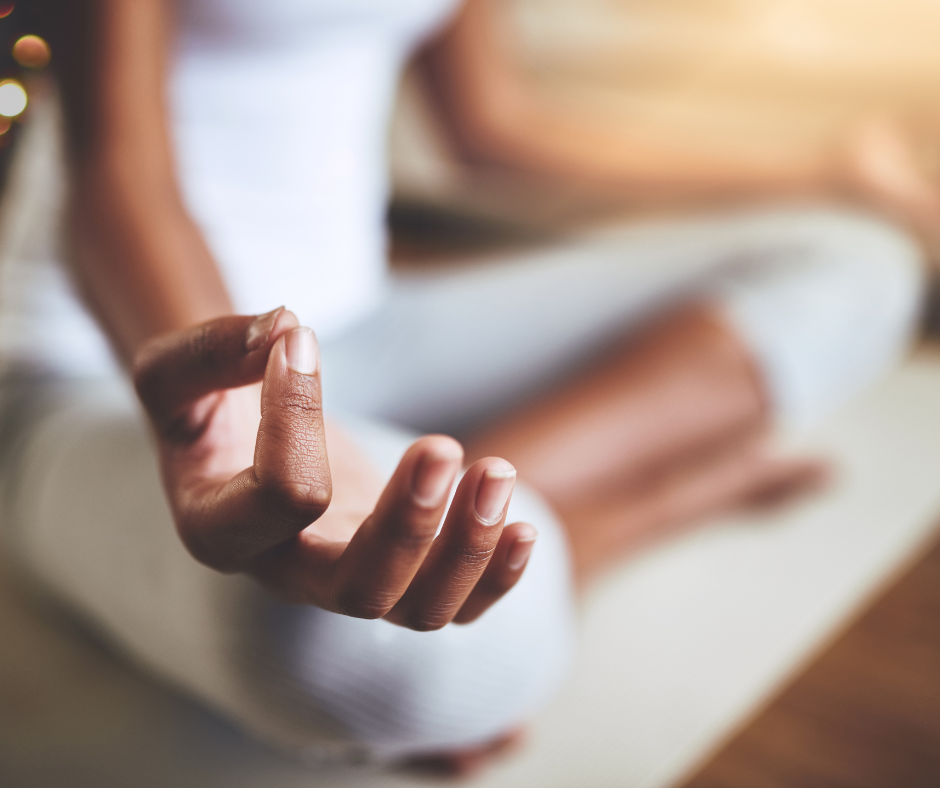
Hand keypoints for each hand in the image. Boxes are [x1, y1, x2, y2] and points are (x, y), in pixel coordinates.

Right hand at [133, 308, 537, 628]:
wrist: (241, 438)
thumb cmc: (208, 406)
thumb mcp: (178, 370)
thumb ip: (212, 351)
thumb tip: (288, 329)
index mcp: (225, 532)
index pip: (282, 497)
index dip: (297, 412)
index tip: (300, 340)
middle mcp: (291, 574)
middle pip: (362, 590)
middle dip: (412, 526)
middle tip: (441, 448)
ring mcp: (351, 577)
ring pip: (422, 609)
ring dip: (470, 549)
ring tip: (496, 472)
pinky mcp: (400, 568)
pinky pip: (457, 604)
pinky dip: (497, 577)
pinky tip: (521, 525)